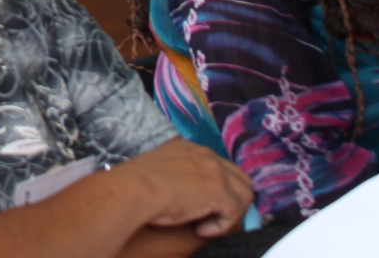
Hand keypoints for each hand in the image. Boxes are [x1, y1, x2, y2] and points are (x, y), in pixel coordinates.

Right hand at [117, 137, 252, 237]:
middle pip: (239, 177)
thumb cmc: (135, 184)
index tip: (204, 202)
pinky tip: (202, 230)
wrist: (134, 189)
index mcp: (189, 149)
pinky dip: (221, 226)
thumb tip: (180, 191)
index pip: (218, 166)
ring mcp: (216, 172)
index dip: (218, 186)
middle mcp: (206, 155)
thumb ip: (172, 174)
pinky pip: (235, 213)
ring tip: (208, 224)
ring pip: (245, 194)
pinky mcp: (220, 192)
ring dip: (230, 212)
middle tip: (215, 215)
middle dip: (234, 198)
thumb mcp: (156, 171)